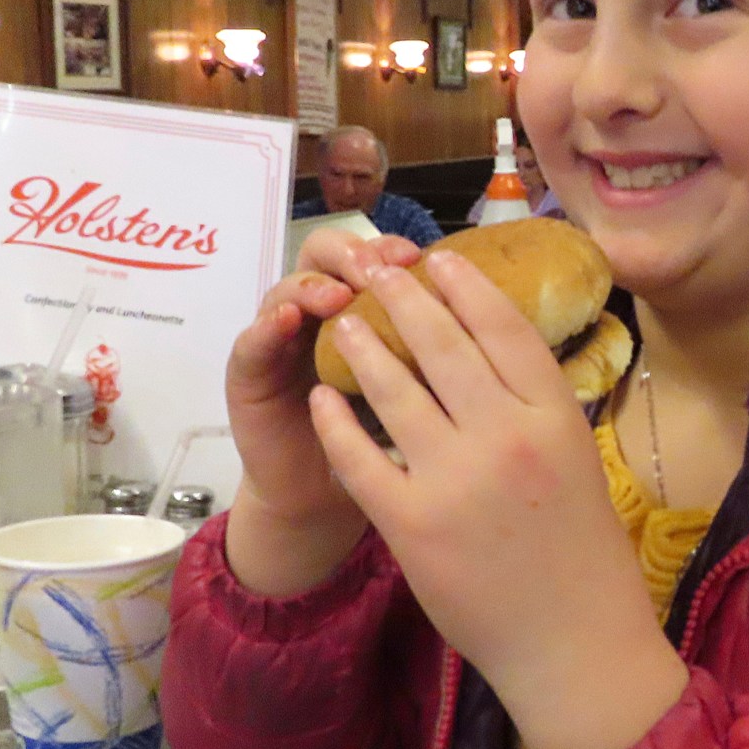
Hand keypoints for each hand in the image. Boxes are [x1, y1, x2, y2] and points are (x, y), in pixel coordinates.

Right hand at [220, 230, 420, 597]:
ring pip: (292, 287)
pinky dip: (269, 325)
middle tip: (383, 268)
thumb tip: (498, 308)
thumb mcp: (430, 399)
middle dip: (360, 257)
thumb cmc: (390, 447)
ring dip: (317, 283)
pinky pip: (251, 342)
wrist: (326, 499)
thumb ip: (448, 353)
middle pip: (331, 255)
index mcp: (370, 310)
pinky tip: (287, 320)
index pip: (378, 256)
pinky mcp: (250, 374)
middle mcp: (322, 312)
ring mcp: (283, 337)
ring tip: (338, 295)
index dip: (398, 250)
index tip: (432, 260)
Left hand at [309, 250, 687, 748]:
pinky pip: (360, 457)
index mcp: (554, 417)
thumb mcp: (577, 463)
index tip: (439, 259)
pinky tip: (321, 401)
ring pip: (393, 390)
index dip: (467, 286)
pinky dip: (336, 423)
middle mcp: (506, 437)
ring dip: (362, 347)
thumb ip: (535, 409)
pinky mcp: (412, 525)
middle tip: (375, 269)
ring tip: (343, 322)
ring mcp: (455, 480)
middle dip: (402, 296)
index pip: (504, 327)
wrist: (574, 645)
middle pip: (442, 344)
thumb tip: (491, 353)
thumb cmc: (584, 557)